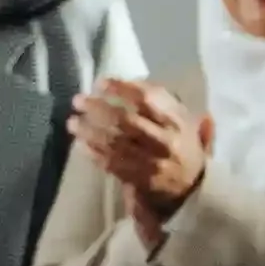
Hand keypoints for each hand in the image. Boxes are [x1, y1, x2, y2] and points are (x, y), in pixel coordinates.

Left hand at [68, 79, 214, 215]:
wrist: (192, 185)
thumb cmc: (181, 143)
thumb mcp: (181, 117)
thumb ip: (162, 99)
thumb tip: (132, 80)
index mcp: (177, 120)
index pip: (147, 99)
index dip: (120, 89)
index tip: (100, 82)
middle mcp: (165, 140)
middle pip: (126, 120)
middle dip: (98, 108)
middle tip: (78, 100)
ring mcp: (152, 162)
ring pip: (115, 143)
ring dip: (89, 131)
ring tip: (72, 121)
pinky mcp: (139, 180)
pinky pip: (112, 164)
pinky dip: (94, 152)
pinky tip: (80, 143)